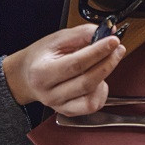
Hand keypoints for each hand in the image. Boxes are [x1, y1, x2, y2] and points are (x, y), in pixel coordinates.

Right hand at [2, 24, 124, 115]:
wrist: (26, 76)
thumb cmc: (41, 57)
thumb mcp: (57, 39)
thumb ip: (82, 34)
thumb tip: (107, 32)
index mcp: (42, 72)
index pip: (76, 63)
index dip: (98, 52)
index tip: (113, 41)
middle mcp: (50, 93)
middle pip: (86, 82)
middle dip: (108, 63)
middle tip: (117, 49)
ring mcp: (59, 105)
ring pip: (91, 99)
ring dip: (105, 79)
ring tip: (105, 63)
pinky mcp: (68, 111)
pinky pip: (92, 106)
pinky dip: (101, 92)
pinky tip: (98, 79)